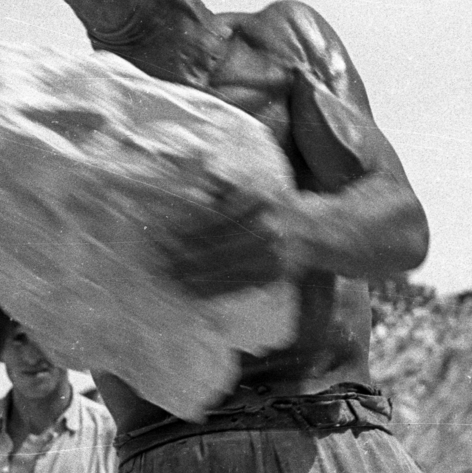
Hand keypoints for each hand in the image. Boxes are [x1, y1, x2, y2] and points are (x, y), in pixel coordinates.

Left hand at [165, 191, 312, 296]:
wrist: (313, 231)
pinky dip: (209, 289)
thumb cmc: (274, 203)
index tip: (162, 233)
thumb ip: (222, 184)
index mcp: (258, 199)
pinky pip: (233, 285)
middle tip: (158, 259)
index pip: (213, 217)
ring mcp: (269, 255)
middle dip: (182, 255)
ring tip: (168, 275)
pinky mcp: (270, 276)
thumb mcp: (254, 183)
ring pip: (221, 269)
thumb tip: (185, 191)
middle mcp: (265, 227)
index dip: (185, 228)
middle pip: (214, 246)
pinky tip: (189, 289)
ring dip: (191, 275)